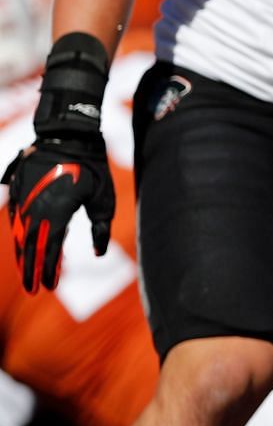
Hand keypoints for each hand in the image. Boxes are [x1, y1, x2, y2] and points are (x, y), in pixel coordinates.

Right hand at [4, 134, 114, 292]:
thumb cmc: (93, 168)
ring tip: (26, 274)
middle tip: (33, 290)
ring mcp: (23, 198)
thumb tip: (98, 254)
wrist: (68, 136)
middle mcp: (36, 207)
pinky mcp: (17, 191)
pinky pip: (15, 219)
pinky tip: (23, 248)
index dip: (49, 270)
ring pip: (19, 234)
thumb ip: (100, 228)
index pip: (50, 249)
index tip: (49, 287)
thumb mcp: (104, 199)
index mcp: (58, 211)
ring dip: (22, 256)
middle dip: (31, 269)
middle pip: (30, 246)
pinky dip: (19, 236)